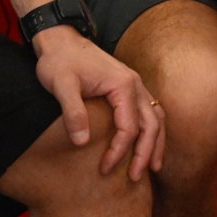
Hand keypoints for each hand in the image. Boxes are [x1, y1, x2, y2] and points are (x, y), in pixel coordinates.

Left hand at [31, 26, 166, 180]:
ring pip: (156, 117)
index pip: (129, 126)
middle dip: (146, 153)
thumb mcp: (61, 85)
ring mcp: (134, 84)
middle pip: (151, 124)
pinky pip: (149, 111)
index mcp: (123, 84)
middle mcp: (135, 84)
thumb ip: (73, 112)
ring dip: (156, 143)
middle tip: (136, 177)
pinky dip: (152, 130)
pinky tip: (147, 144)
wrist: (60, 39)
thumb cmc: (60, 61)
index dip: (119, 151)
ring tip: (152, 167)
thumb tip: (82, 142)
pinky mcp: (128, 87)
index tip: (104, 168)